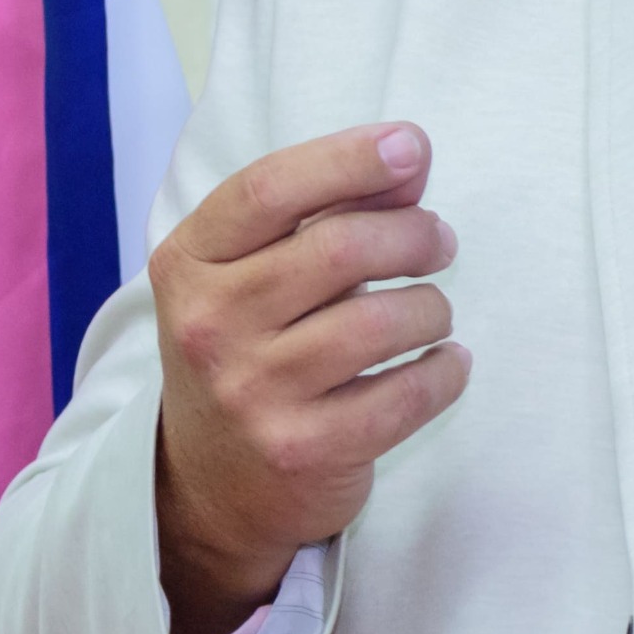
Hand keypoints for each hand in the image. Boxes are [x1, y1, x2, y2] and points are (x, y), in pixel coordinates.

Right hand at [151, 124, 470, 633]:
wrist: (211, 487)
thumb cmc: (248, 351)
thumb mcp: (253, 272)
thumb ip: (324, 210)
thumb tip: (410, 158)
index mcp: (189, 263)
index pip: (269, 189)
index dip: (349, 159)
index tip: (411, 146)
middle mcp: (210, 325)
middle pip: (338, 249)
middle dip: (413, 234)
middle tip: (439, 242)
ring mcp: (251, 394)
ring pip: (378, 323)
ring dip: (431, 307)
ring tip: (433, 311)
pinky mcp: (302, 451)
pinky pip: (404, 396)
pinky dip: (444, 371)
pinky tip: (444, 363)